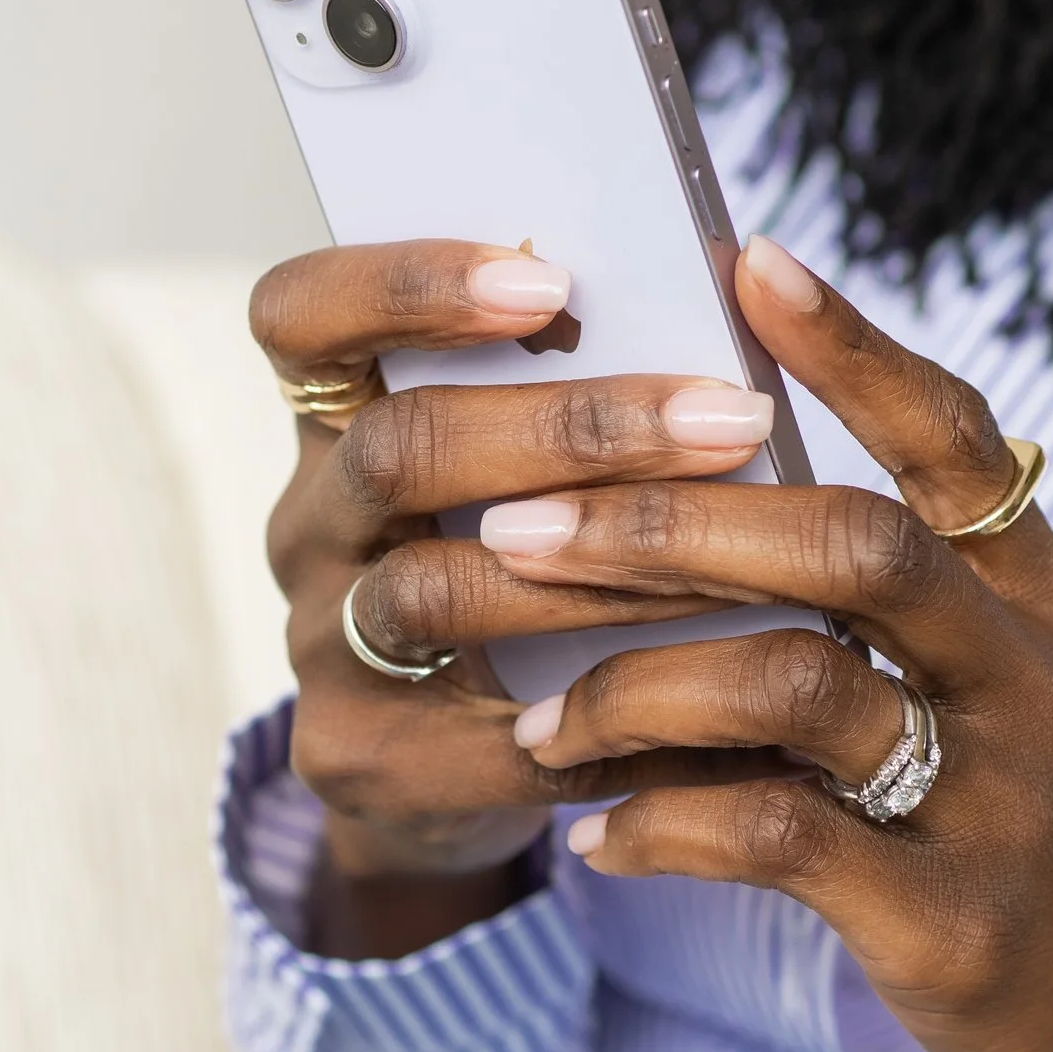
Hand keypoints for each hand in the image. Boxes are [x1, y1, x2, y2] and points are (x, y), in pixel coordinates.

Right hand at [251, 237, 810, 939]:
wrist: (453, 771)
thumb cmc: (523, 565)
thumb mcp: (520, 469)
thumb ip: (580, 392)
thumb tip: (750, 299)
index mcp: (339, 420)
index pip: (302, 316)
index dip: (403, 284)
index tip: (545, 279)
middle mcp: (310, 525)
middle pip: (397, 449)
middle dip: (570, 428)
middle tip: (726, 417)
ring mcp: (321, 648)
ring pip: (434, 592)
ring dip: (602, 571)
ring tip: (742, 563)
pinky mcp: (363, 759)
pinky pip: (501, 741)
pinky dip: (624, 722)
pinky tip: (728, 712)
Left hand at [483, 236, 1052, 1051]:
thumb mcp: (1016, 684)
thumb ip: (905, 597)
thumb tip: (715, 496)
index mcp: (1038, 594)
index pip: (951, 434)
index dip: (850, 343)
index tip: (744, 257)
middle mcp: (1028, 672)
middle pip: (849, 541)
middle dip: (668, 524)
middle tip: (517, 525)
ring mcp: (999, 796)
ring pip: (798, 687)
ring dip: (637, 689)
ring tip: (537, 723)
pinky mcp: (956, 921)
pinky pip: (779, 844)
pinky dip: (666, 827)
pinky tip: (601, 838)